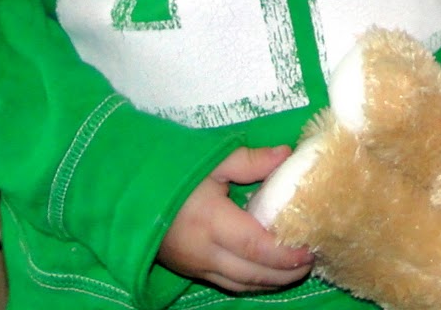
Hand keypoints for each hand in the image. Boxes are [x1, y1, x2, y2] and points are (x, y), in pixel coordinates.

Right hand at [159, 147, 313, 292]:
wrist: (126, 191)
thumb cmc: (169, 171)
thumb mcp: (211, 159)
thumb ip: (250, 161)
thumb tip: (286, 156)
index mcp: (210, 222)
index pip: (256, 247)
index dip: (286, 253)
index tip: (311, 247)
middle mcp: (204, 252)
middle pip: (253, 273)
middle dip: (286, 272)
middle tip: (314, 258)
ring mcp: (195, 266)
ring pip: (241, 284)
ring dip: (272, 281)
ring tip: (299, 267)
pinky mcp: (189, 270)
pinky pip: (228, 283)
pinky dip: (253, 281)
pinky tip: (269, 272)